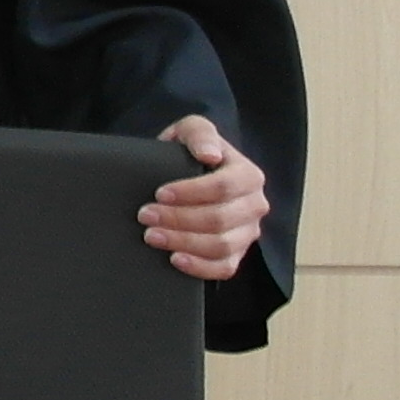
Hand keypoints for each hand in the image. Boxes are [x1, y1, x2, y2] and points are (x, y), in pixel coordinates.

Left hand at [144, 114, 270, 280]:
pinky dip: (201, 268)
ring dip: (183, 242)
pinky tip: (175, 259)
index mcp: (248, 175)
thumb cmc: (190, 152)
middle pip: (220, 219)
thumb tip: (210, 155)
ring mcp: (248, 233)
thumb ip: (200, 135)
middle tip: (145, 216)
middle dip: (179, 219)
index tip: (159, 193)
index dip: (190, 192)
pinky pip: (225, 268)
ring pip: (221, 246)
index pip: (223, 187)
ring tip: (151, 235)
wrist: (186, 174)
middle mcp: (254, 205)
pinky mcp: (237, 254)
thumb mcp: (192, 131)